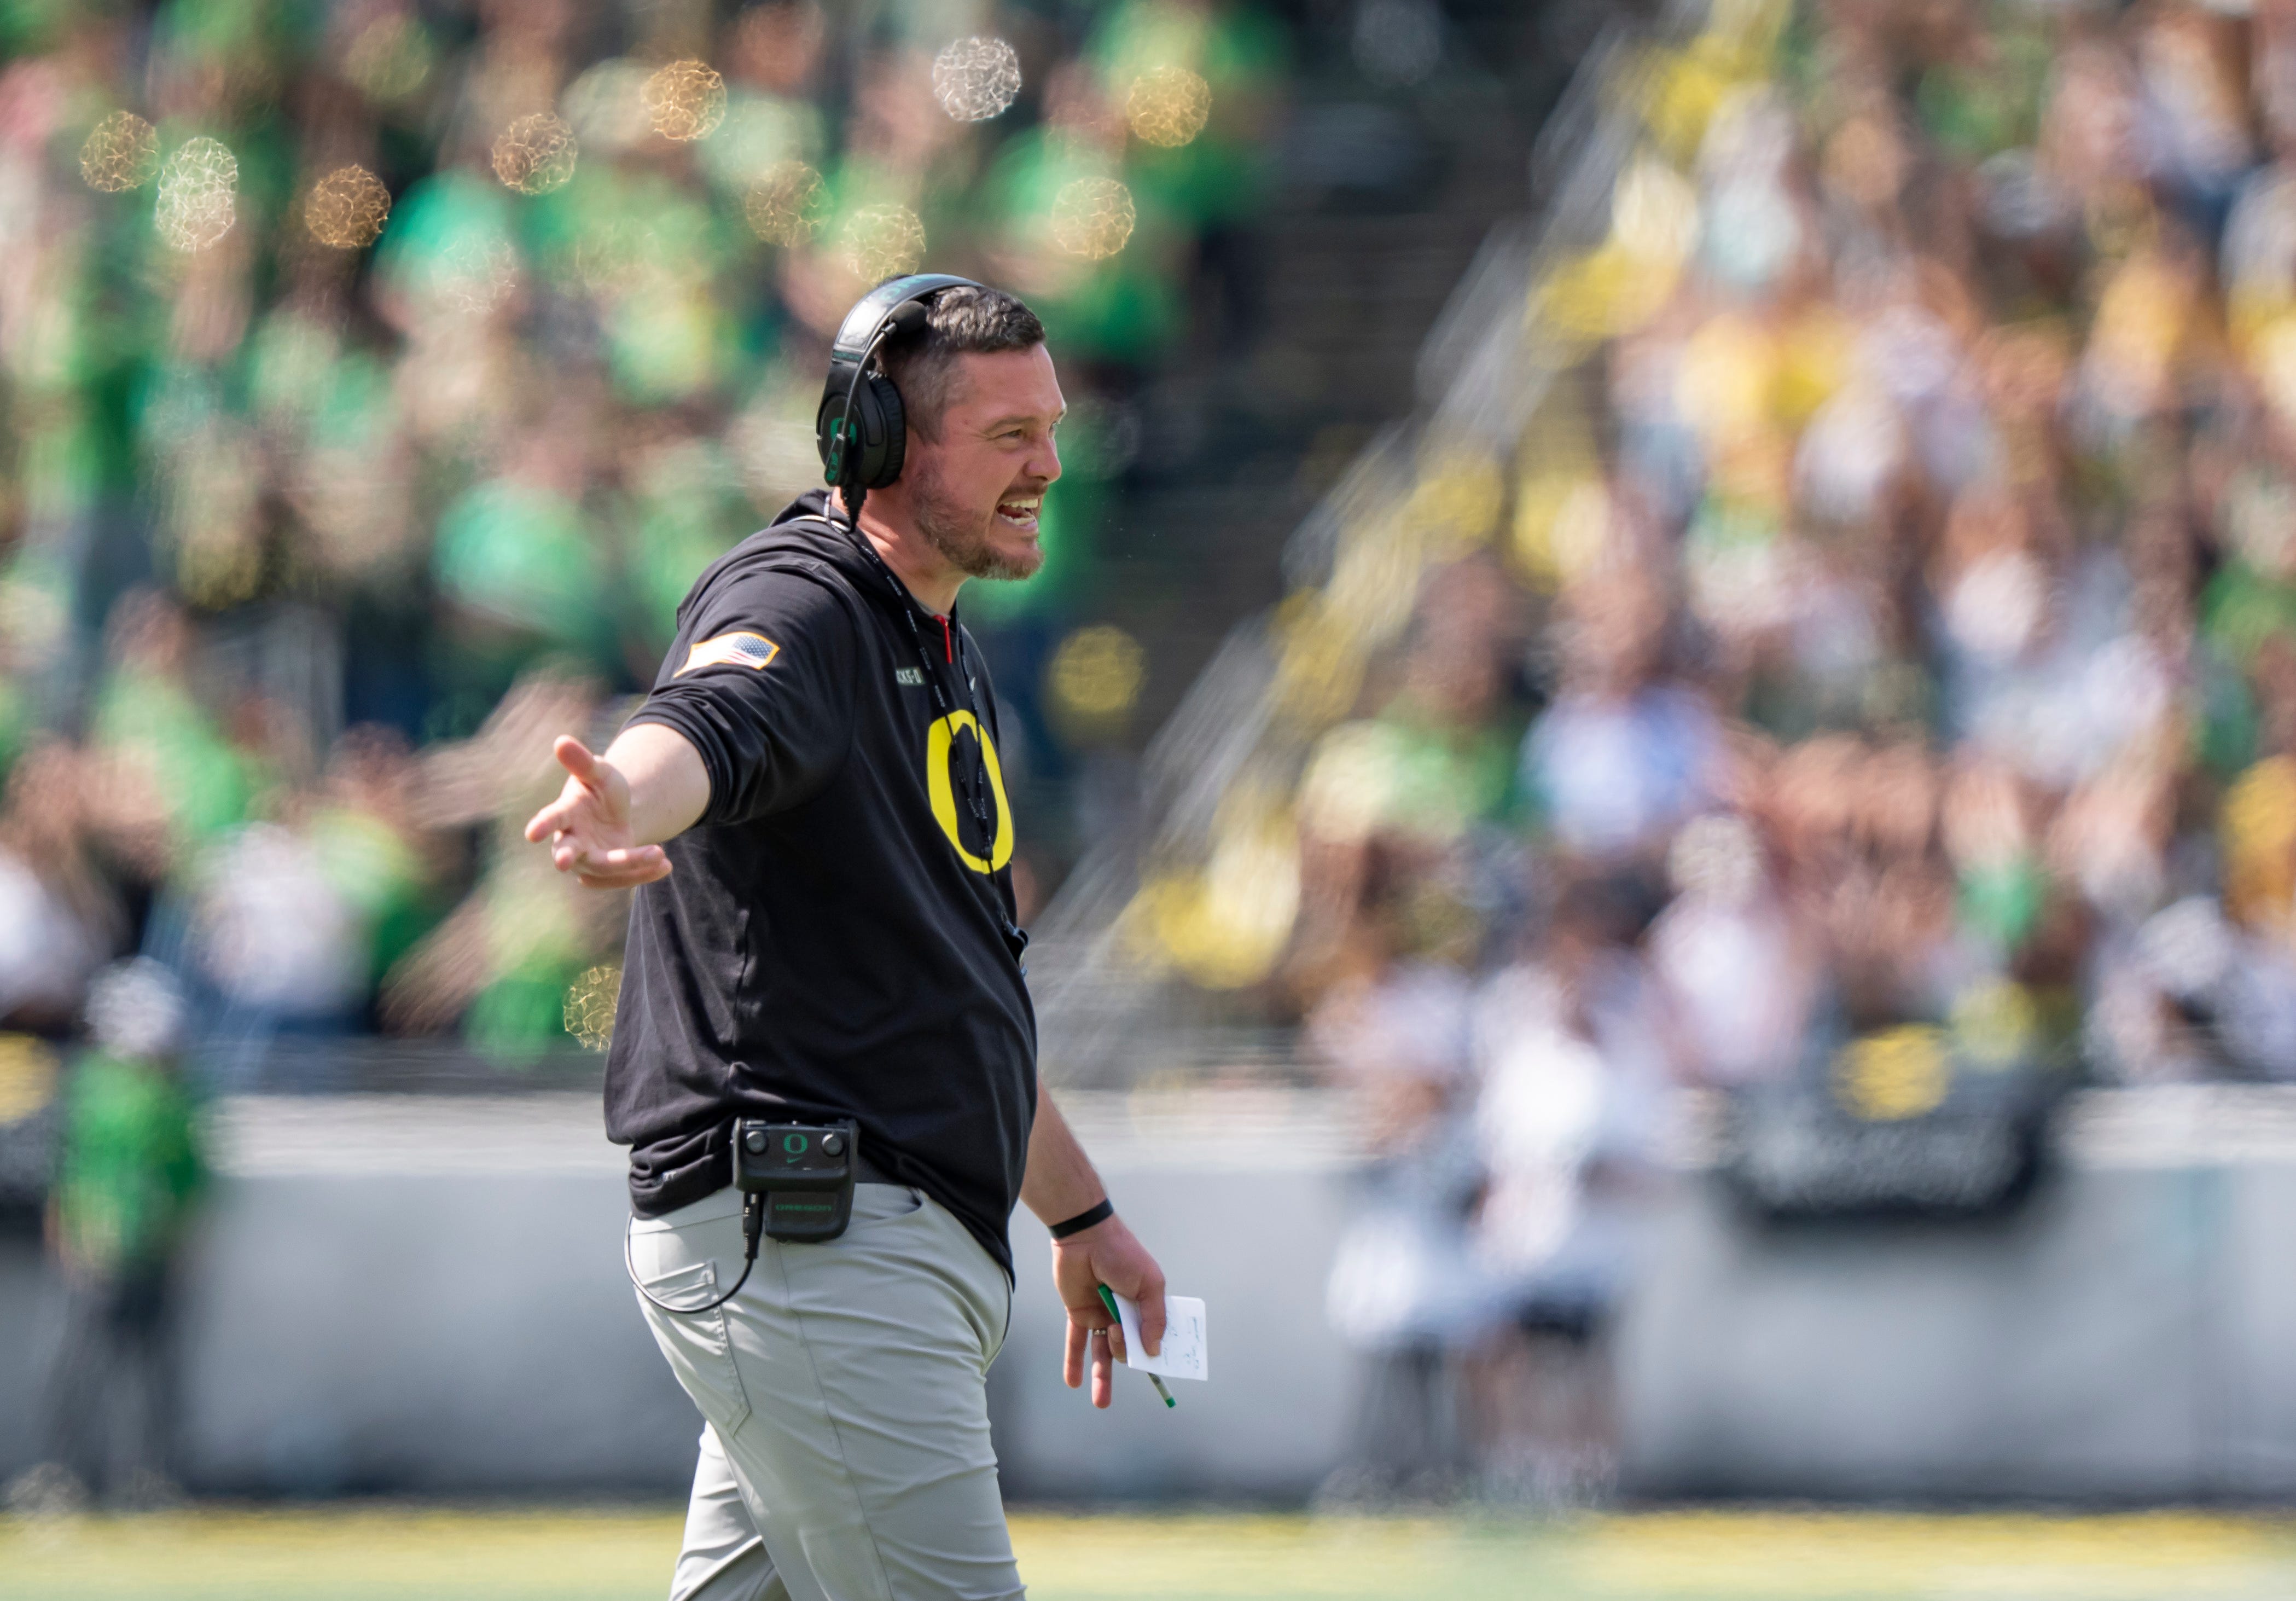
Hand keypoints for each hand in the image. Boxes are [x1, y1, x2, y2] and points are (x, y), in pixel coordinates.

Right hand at [523, 736, 672, 888]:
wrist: (614, 811)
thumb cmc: (600, 788)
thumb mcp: (599, 772)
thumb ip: (582, 762)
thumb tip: (561, 741)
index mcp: (565, 813)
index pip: (551, 818)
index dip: (542, 824)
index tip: (531, 833)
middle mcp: (570, 841)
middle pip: (568, 852)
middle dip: (565, 857)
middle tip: (562, 863)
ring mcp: (587, 860)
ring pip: (603, 868)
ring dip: (629, 864)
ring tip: (659, 854)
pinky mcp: (606, 873)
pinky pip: (622, 879)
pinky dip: (644, 873)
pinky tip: (666, 865)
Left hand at [1050, 1214, 1164, 1408]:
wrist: (1085, 1237)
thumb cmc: (1122, 1254)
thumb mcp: (1148, 1284)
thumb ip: (1153, 1318)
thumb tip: (1154, 1351)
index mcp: (1147, 1304)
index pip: (1156, 1335)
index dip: (1159, 1353)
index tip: (1166, 1371)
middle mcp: (1126, 1313)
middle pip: (1129, 1347)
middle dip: (1126, 1353)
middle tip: (1118, 1336)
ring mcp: (1102, 1315)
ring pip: (1102, 1352)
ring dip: (1102, 1377)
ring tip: (1101, 1402)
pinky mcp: (1079, 1314)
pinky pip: (1077, 1342)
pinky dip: (1074, 1362)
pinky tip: (1074, 1383)